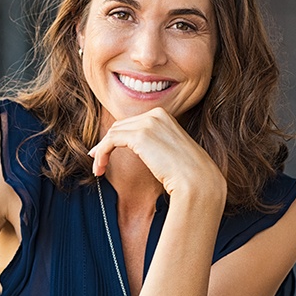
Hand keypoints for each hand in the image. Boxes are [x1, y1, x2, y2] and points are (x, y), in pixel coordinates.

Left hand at [89, 107, 225, 197]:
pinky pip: (110, 141)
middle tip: (98, 162)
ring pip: (113, 133)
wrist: (197, 181)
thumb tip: (137, 148)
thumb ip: (154, 144)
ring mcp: (148, 123)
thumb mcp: (170, 151)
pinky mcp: (139, 135)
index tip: (105, 153)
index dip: (116, 138)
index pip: (132, 123)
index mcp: (164, 115)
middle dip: (106, 143)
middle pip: (120, 126)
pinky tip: (99, 167)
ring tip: (98, 169)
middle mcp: (155, 114)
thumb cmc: (187, 173)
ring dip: (101, 152)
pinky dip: (101, 153)